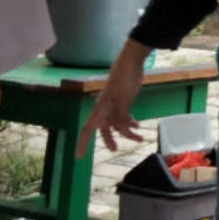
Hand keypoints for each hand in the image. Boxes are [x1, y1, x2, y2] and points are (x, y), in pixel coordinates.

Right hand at [77, 41, 149, 156]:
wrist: (132, 63)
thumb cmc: (124, 79)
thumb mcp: (122, 99)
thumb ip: (120, 115)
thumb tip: (118, 130)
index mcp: (100, 109)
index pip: (88, 129)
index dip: (82, 143)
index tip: (78, 157)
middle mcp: (105, 109)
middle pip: (104, 129)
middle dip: (109, 139)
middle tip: (115, 149)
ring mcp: (115, 105)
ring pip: (118, 124)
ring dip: (128, 132)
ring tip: (140, 138)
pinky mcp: (123, 101)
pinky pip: (124, 117)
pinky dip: (130, 122)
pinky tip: (138, 126)